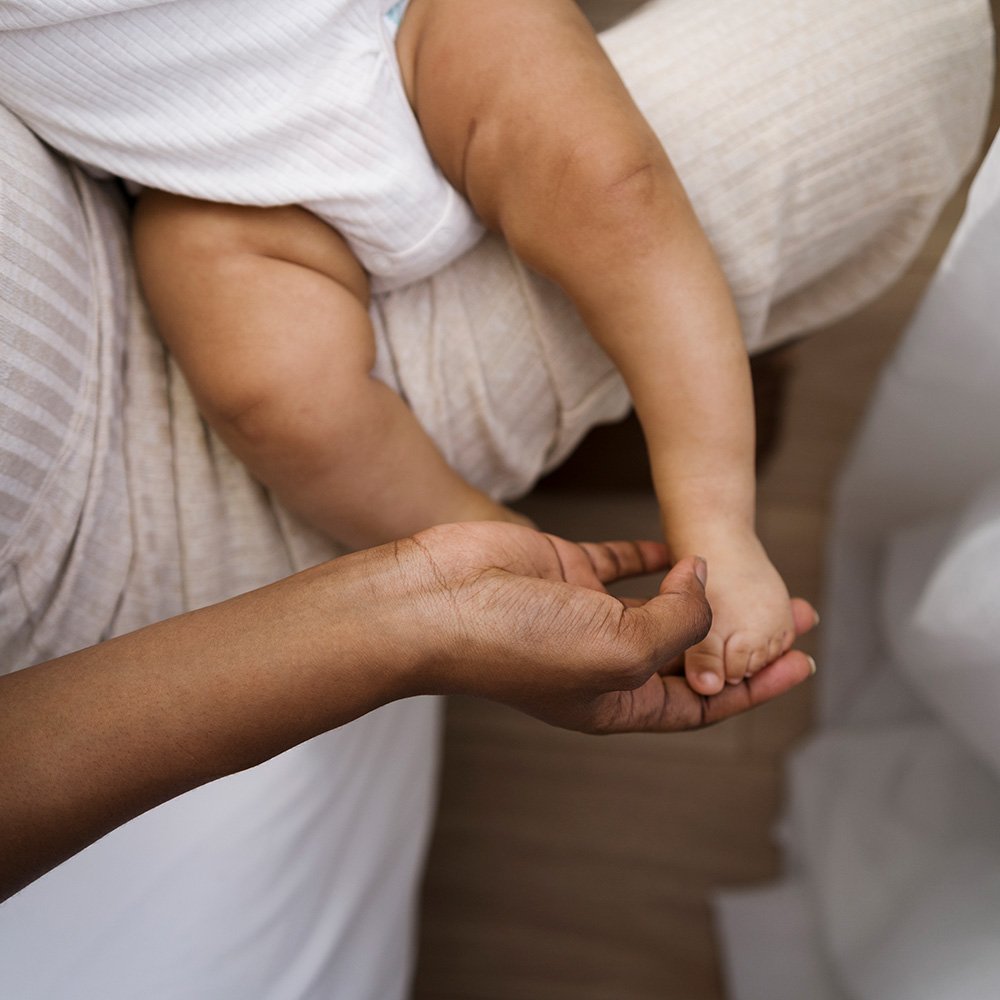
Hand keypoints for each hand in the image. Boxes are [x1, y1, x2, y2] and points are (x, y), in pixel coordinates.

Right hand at [375, 522, 815, 732]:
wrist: (441, 601)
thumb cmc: (519, 644)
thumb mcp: (621, 650)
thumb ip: (678, 621)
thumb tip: (702, 582)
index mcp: (618, 703)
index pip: (703, 701)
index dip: (755, 685)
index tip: (800, 661)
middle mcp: (605, 661)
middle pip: (691, 651)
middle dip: (743, 634)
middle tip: (796, 612)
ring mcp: (584, 615)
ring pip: (662, 604)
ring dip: (705, 592)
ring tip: (752, 576)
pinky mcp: (566, 572)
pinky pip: (621, 563)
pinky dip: (653, 556)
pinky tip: (683, 547)